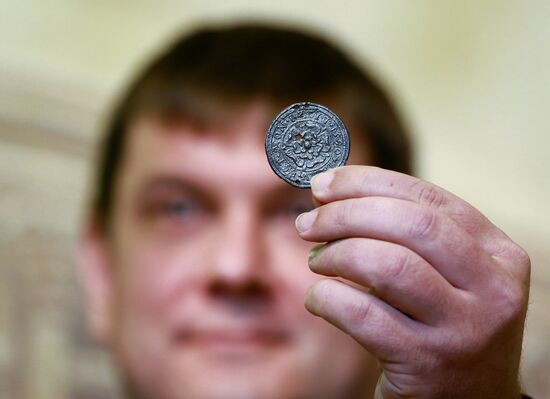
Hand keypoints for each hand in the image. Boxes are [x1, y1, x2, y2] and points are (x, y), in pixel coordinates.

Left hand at [296, 166, 529, 398]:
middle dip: (346, 214)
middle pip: (410, 224)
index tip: (323, 184)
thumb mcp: (446, 277)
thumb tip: (330, 193)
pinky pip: (363, 314)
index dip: (368, 183)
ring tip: (316, 260)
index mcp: (499, 254)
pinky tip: (318, 298)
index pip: (429, 199)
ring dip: (337, 254)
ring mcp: (465, 329)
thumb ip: (404, 234)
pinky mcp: (428, 364)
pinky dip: (328, 297)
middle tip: (308, 222)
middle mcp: (493, 289)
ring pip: (389, 265)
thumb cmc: (443, 326)